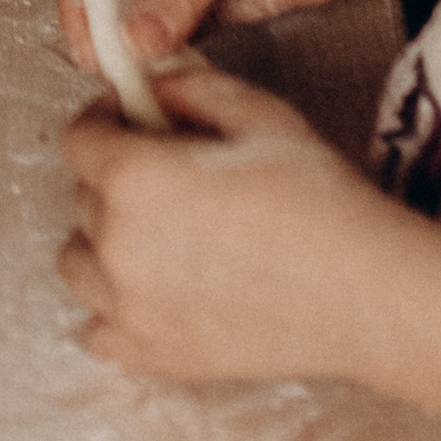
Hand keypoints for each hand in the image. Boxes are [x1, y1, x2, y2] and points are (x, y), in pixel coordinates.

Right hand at [57, 0, 388, 64]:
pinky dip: (160, 57)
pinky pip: (161, 36)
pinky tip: (164, 72)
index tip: (88, 40)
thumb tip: (136, 35)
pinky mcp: (192, 3)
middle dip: (106, 28)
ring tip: (138, 74)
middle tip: (112, 67)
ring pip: (129, 16)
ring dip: (132, 47)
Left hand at [59, 64, 398, 380]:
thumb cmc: (316, 196)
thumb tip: (152, 85)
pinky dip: (113, 310)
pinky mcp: (153, 356)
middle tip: (167, 175)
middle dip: (114, 176)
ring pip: (78, 263)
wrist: (363, 290)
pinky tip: (153, 293)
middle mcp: (117, 244)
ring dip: (103, 243)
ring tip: (157, 235)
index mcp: (134, 176)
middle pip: (82, 197)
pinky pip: (98, 331)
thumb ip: (191, 87)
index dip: (104, 119)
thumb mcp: (257, 112)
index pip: (79, 137)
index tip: (134, 119)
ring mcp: (129, 308)